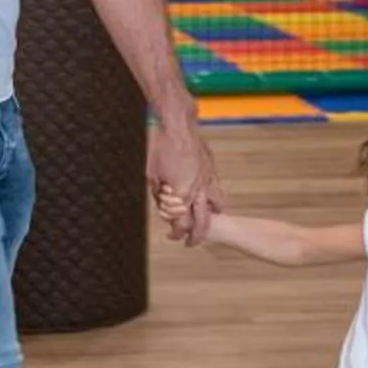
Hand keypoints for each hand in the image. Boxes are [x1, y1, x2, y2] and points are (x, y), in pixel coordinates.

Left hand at [146, 119, 222, 246]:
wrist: (177, 124)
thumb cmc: (160, 147)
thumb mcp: (151, 175)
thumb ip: (158, 195)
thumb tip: (163, 206)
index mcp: (182, 194)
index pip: (182, 223)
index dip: (176, 233)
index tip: (171, 235)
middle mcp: (198, 190)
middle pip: (202, 222)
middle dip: (196, 236)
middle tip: (191, 243)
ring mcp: (207, 179)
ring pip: (216, 206)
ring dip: (210, 216)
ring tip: (206, 221)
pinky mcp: (211, 169)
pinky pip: (216, 189)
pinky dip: (213, 198)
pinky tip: (207, 197)